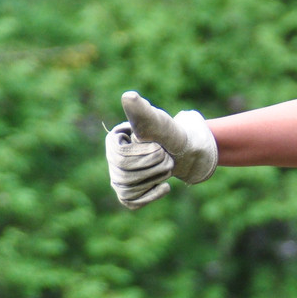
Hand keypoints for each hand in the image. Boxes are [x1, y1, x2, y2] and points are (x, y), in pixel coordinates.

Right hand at [105, 92, 217, 208]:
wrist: (184, 151)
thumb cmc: (170, 134)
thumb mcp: (158, 123)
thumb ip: (143, 112)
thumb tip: (129, 96)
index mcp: (114, 140)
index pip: (121, 157)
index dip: (145, 155)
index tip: (158, 146)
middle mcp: (112, 159)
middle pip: (125, 175)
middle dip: (153, 166)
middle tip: (166, 156)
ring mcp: (118, 177)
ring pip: (129, 188)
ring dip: (154, 178)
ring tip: (165, 166)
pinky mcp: (128, 193)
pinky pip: (132, 202)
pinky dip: (151, 195)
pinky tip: (164, 186)